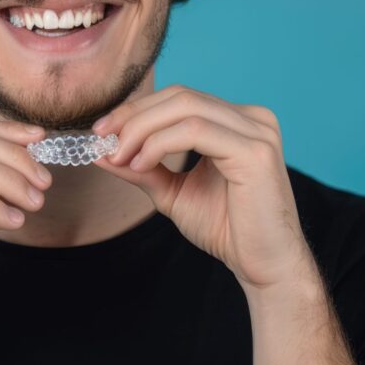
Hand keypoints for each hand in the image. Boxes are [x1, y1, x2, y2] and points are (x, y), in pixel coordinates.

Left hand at [91, 85, 316, 294]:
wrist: (264, 268)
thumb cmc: (226, 230)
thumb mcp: (172, 191)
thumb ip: (142, 168)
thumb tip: (100, 151)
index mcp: (236, 121)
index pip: (178, 98)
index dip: (136, 109)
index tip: (102, 131)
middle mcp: (251, 118)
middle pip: (179, 96)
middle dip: (133, 115)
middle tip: (102, 139)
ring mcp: (257, 131)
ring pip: (185, 108)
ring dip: (142, 130)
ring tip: (120, 157)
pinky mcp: (255, 151)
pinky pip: (195, 131)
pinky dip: (160, 143)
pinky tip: (141, 164)